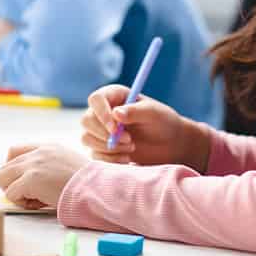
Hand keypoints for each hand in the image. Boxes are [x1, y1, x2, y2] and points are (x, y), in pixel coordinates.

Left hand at [0, 144, 90, 209]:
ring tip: (34, 200)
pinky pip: (10, 194)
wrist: (96, 188)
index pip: (14, 151)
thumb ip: (49, 166)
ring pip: (2, 178)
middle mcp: (38, 152)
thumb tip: (31, 182)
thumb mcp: (68, 164)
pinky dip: (21, 203)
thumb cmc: (88, 183)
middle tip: (30, 195)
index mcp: (48, 147)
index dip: (14, 169)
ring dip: (14, 192)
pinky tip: (39, 204)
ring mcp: (33, 165)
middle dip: (13, 184)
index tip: (24, 182)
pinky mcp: (30, 179)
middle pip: (5, 167)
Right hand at [81, 84, 210, 170]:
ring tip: (132, 147)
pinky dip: (109, 159)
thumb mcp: (153, 113)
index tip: (115, 129)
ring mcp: (99, 130)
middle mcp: (103, 111)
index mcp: (114, 96)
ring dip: (108, 147)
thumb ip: (135, 111)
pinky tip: (127, 158)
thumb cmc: (163, 122)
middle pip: (86, 120)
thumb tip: (116, 113)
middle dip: (105, 134)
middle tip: (130, 140)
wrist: (169, 143)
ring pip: (87, 138)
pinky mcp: (100, 148)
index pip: (96, 99)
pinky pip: (93, 155)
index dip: (101, 114)